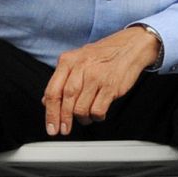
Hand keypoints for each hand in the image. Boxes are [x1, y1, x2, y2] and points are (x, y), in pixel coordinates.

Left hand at [42, 27, 157, 135]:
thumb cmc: (104, 54)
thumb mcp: (78, 60)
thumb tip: (46, 100)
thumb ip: (62, 79)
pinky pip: (98, 110)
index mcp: (68, 61)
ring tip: (86, 118)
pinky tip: (98, 114)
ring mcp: (96, 77)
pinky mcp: (111, 86)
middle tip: (64, 130)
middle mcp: (80, 68)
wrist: (131, 46)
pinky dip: (96, 117)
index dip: (50, 113)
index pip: (52, 91)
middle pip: (66, 101)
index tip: (51, 126)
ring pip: (81, 108)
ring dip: (82, 119)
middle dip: (63, 120)